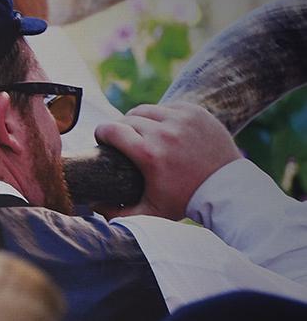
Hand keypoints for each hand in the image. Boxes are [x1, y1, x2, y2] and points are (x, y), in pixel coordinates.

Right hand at [93, 101, 241, 219]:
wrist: (227, 189)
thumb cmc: (186, 201)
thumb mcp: (150, 212)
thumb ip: (118, 213)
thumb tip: (93, 206)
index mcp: (149, 154)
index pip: (111, 130)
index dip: (101, 133)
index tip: (103, 140)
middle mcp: (164, 132)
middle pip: (126, 118)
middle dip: (120, 128)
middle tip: (124, 141)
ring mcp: (181, 118)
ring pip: (145, 109)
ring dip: (138, 119)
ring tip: (140, 131)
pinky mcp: (194, 111)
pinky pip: (166, 107)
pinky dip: (160, 116)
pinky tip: (162, 127)